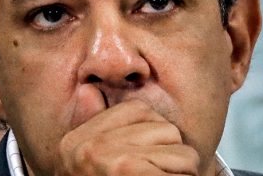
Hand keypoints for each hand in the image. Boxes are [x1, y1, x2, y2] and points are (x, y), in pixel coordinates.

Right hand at [55, 100, 199, 174]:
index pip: (138, 110)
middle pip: (163, 128)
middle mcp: (91, 146)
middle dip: (172, 154)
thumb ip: (93, 130)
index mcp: (79, 139)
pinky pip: (184, 166)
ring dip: (183, 171)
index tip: (148, 158)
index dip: (154, 134)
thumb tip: (90, 93)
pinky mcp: (131, 172)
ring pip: (181, 149)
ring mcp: (112, 161)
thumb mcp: (82, 162)